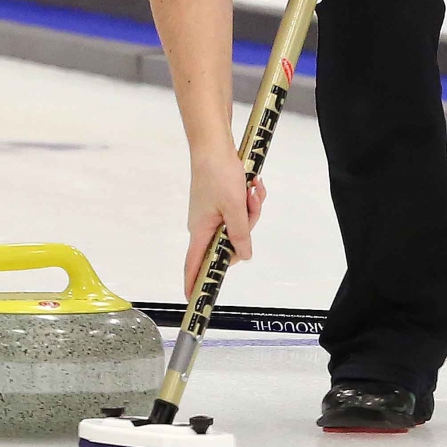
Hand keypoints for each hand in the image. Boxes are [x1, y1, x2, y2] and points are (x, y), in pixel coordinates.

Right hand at [182, 161, 265, 295]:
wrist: (213, 145)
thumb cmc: (218, 174)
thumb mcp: (234, 208)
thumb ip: (240, 235)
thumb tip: (243, 256)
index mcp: (201, 231)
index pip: (194, 265)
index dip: (193, 283)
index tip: (194, 301)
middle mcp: (204, 225)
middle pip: (228, 244)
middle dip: (246, 230)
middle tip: (250, 209)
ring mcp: (211, 213)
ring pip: (237, 225)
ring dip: (250, 210)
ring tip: (252, 191)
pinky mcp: (219, 202)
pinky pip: (238, 211)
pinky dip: (248, 200)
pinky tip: (253, 185)